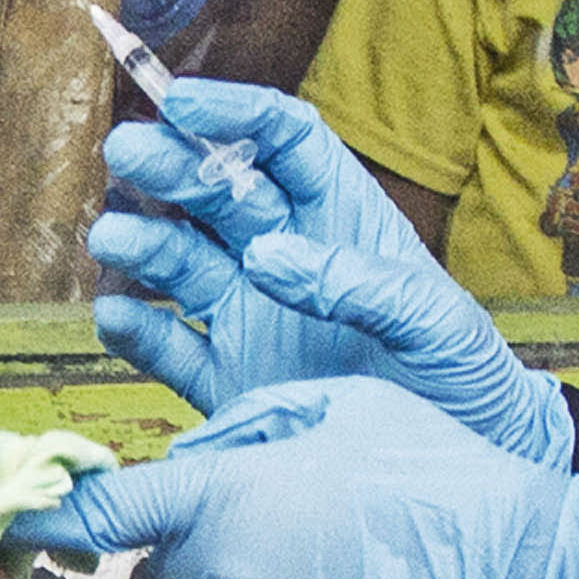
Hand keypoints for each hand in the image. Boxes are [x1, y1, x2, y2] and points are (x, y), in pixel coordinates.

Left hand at [5, 379, 578, 578]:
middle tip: (290, 526)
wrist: (516, 574)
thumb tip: (185, 464)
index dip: (49, 517)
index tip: (9, 519)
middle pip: (170, 576)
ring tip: (335, 572)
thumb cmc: (432, 475)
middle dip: (206, 554)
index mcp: (226, 497)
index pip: (109, 515)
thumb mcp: (336, 406)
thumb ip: (242, 430)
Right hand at [88, 79, 573, 466]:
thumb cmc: (465, 384)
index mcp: (343, 222)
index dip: (233, 114)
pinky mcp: (229, 382)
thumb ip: (358, 282)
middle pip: (219, 191)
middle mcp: (287, 259)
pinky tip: (116, 316)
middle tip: (126, 150)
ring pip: (182, 261)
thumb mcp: (436, 324)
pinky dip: (137, 331)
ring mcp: (252, 317)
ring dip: (144, 243)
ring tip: (112, 237)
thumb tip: (265, 253)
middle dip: (172, 165)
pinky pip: (171, 348)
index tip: (180, 101)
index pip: (282, 143)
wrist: (456, 478)